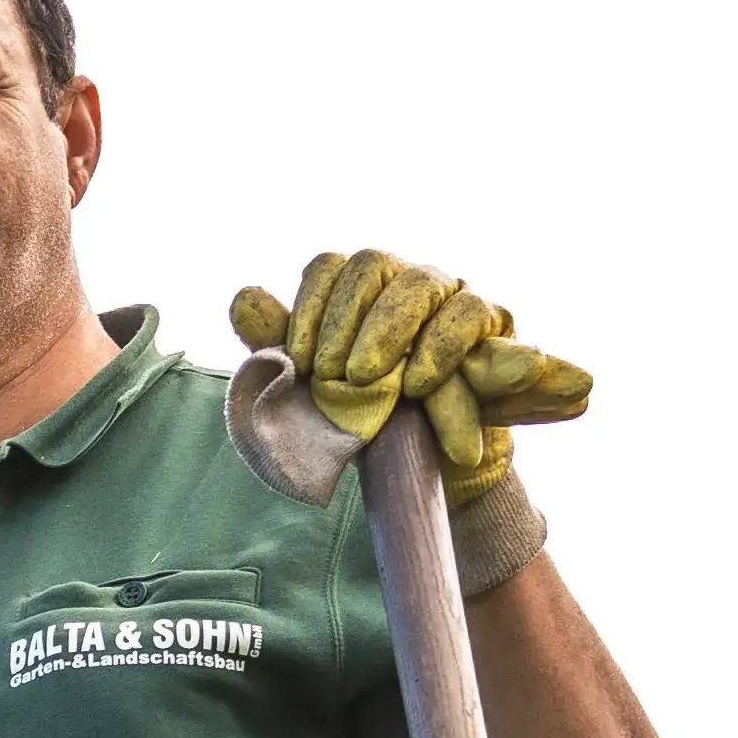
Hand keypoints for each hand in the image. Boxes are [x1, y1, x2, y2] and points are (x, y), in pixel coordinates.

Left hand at [230, 251, 590, 499]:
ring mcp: (450, 298)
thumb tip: (243, 297)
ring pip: (423, 284)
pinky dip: (442, 349)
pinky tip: (419, 385)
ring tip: (371, 383)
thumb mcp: (315, 395)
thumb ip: (280, 348)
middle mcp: (403, 282)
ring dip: (392, 331)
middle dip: (348, 322)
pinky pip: (471, 317)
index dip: (309, 310)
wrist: (427, 472)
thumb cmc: (365, 425)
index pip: (329, 268)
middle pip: (373, 265)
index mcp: (358, 292)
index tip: (300, 364)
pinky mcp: (494, 326)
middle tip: (337, 378)